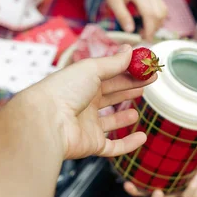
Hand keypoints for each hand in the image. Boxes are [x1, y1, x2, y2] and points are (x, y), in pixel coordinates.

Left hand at [24, 44, 155, 159]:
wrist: (46, 120)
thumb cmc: (64, 90)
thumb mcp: (92, 69)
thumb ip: (114, 62)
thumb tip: (130, 50)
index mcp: (82, 83)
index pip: (109, 75)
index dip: (128, 72)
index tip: (147, 68)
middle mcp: (83, 103)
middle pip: (110, 96)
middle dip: (129, 89)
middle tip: (150, 82)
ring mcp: (87, 125)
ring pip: (109, 122)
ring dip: (123, 117)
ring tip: (137, 110)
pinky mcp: (91, 144)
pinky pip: (113, 146)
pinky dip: (128, 144)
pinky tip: (141, 136)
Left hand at [104, 0, 167, 41]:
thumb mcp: (113, 1)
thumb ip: (122, 16)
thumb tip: (130, 31)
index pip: (150, 14)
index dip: (149, 29)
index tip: (144, 39)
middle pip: (159, 14)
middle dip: (153, 29)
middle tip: (142, 37)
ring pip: (164, 12)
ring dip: (157, 25)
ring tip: (144, 31)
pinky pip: (162, 9)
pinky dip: (158, 19)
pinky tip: (147, 24)